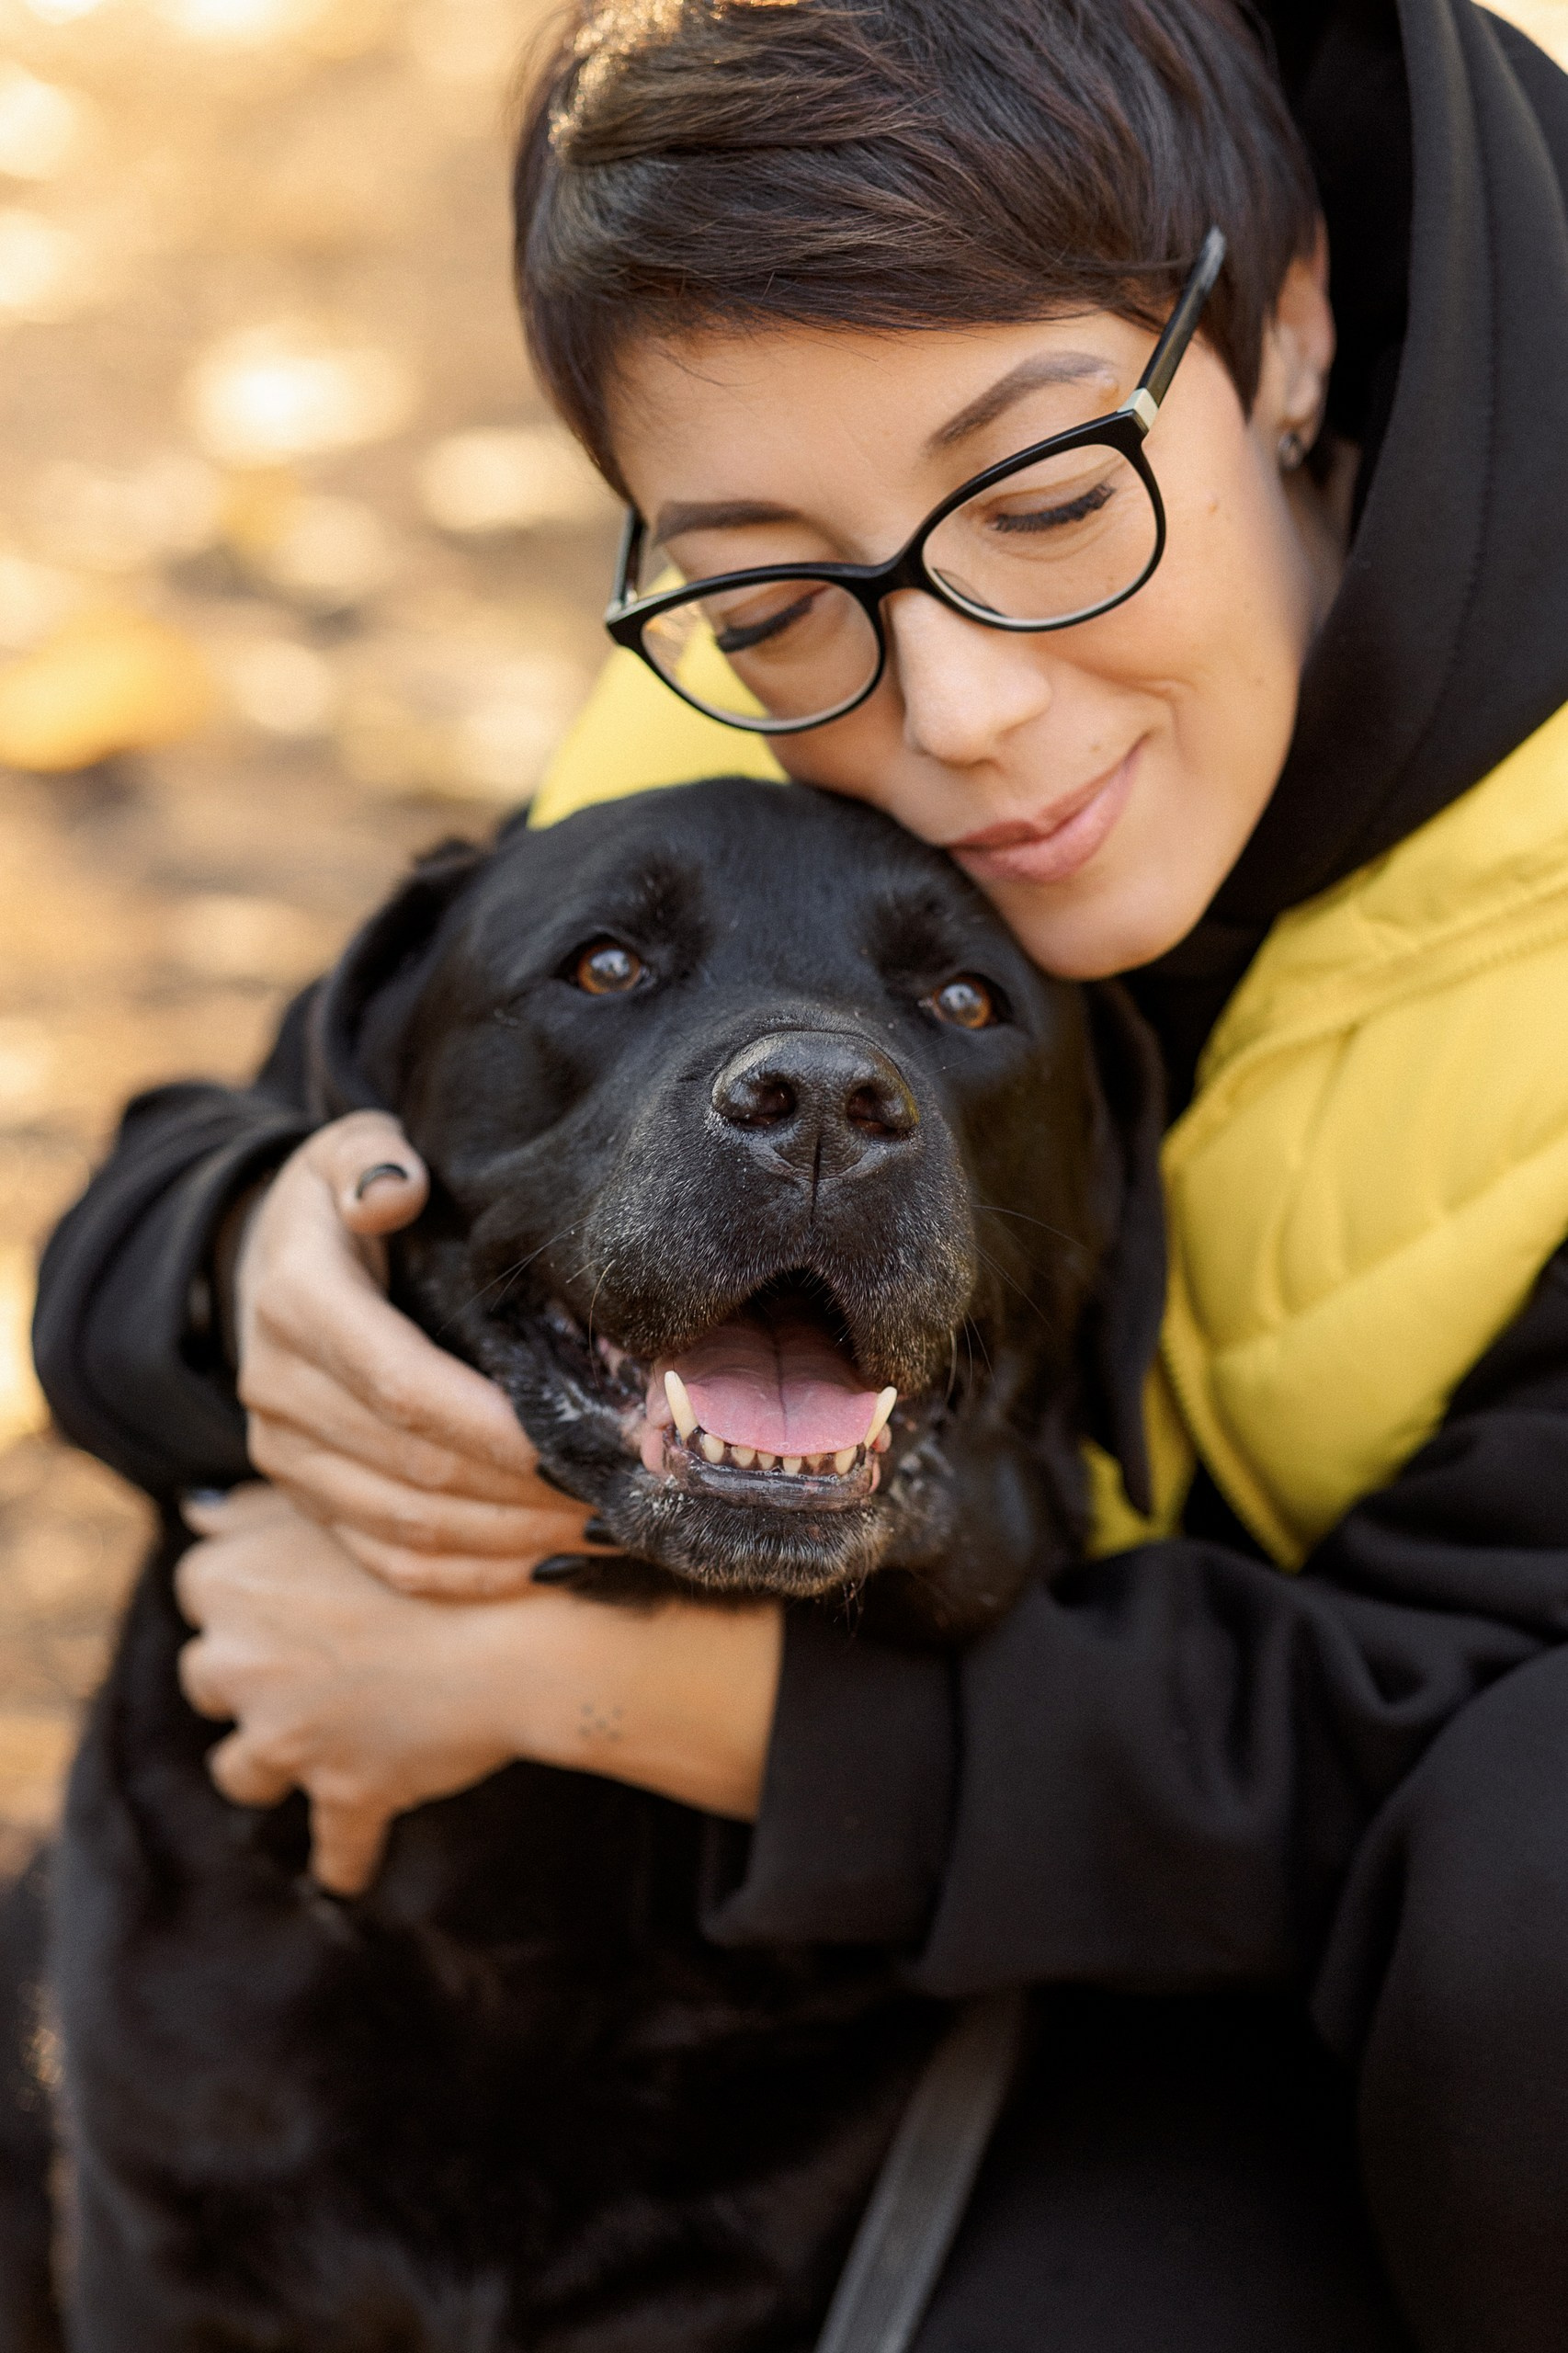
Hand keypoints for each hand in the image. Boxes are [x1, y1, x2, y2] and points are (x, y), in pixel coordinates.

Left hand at [177, 1487, 783, 1895]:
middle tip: (301, 1668)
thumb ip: (259, 1509)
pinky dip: (345, 1857)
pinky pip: (337, 1847)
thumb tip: (197, 1510)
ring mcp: (288, 1737)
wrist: (526, 1624)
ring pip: (244, 1771)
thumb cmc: (446, 1538)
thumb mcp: (342, 1501)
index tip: (280, 1594)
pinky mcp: (348, 1793)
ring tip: (311, 1756)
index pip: (200, 1588)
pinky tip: (351, 1871)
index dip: (245, 1593)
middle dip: (248, 1681)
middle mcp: (238, 1662)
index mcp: (228, 1581)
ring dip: (273, 1765)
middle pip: (210, 1681)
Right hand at [232, 1110, 608, 1597]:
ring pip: (405, 1525)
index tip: (583, 1443)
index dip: (496, 1428)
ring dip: (510, 1539)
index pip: (405, 1387)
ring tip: (601, 1530)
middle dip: (525, 1491)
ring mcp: (284, 1455)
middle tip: (621, 1494)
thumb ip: (371, 1157)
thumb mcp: (344, 1151)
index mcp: (296, 1304)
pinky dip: (467, 1576)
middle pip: (416, 1467)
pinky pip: (385, 1559)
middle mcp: (278, 1389)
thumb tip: (397, 1188)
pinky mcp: (301, 1498)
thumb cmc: (336, 1204)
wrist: (258, 1267)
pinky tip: (544, 1564)